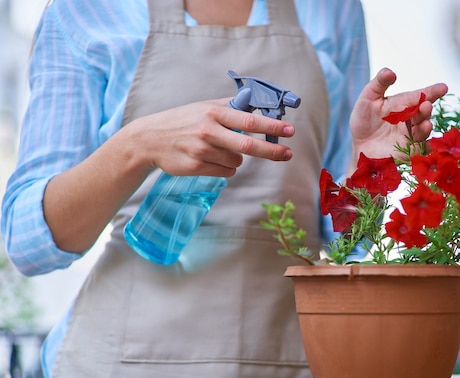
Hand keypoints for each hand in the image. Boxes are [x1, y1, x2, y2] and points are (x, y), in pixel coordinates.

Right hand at [127, 98, 295, 177]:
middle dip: (272, 151)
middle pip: (249, 145)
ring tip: (218, 149)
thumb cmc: (181, 121)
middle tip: (288, 154)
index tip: (290, 130)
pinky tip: (210, 159)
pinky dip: (226, 167)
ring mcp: (202, 150)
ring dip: (237, 158)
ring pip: (237, 161)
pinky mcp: (196, 167)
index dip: (272, 126)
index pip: (249, 120)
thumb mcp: (204, 107)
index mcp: (213, 113)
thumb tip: (257, 103)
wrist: (149, 139)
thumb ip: (230, 106)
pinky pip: (226, 171)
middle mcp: (209, 131)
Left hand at [348, 68, 447, 167]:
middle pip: (423, 113)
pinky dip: (428, 148)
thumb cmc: (364, 120)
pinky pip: (421, 150)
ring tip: (425, 123)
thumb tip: (390, 72)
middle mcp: (410, 119)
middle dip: (426, 109)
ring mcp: (411, 136)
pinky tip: (431, 144)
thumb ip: (379, 83)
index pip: (420, 96)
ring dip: (426, 127)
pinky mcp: (409, 152)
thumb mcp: (368, 98)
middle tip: (426, 105)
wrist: (358, 145)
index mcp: (403, 104)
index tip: (443, 88)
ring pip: (423, 131)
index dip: (432, 91)